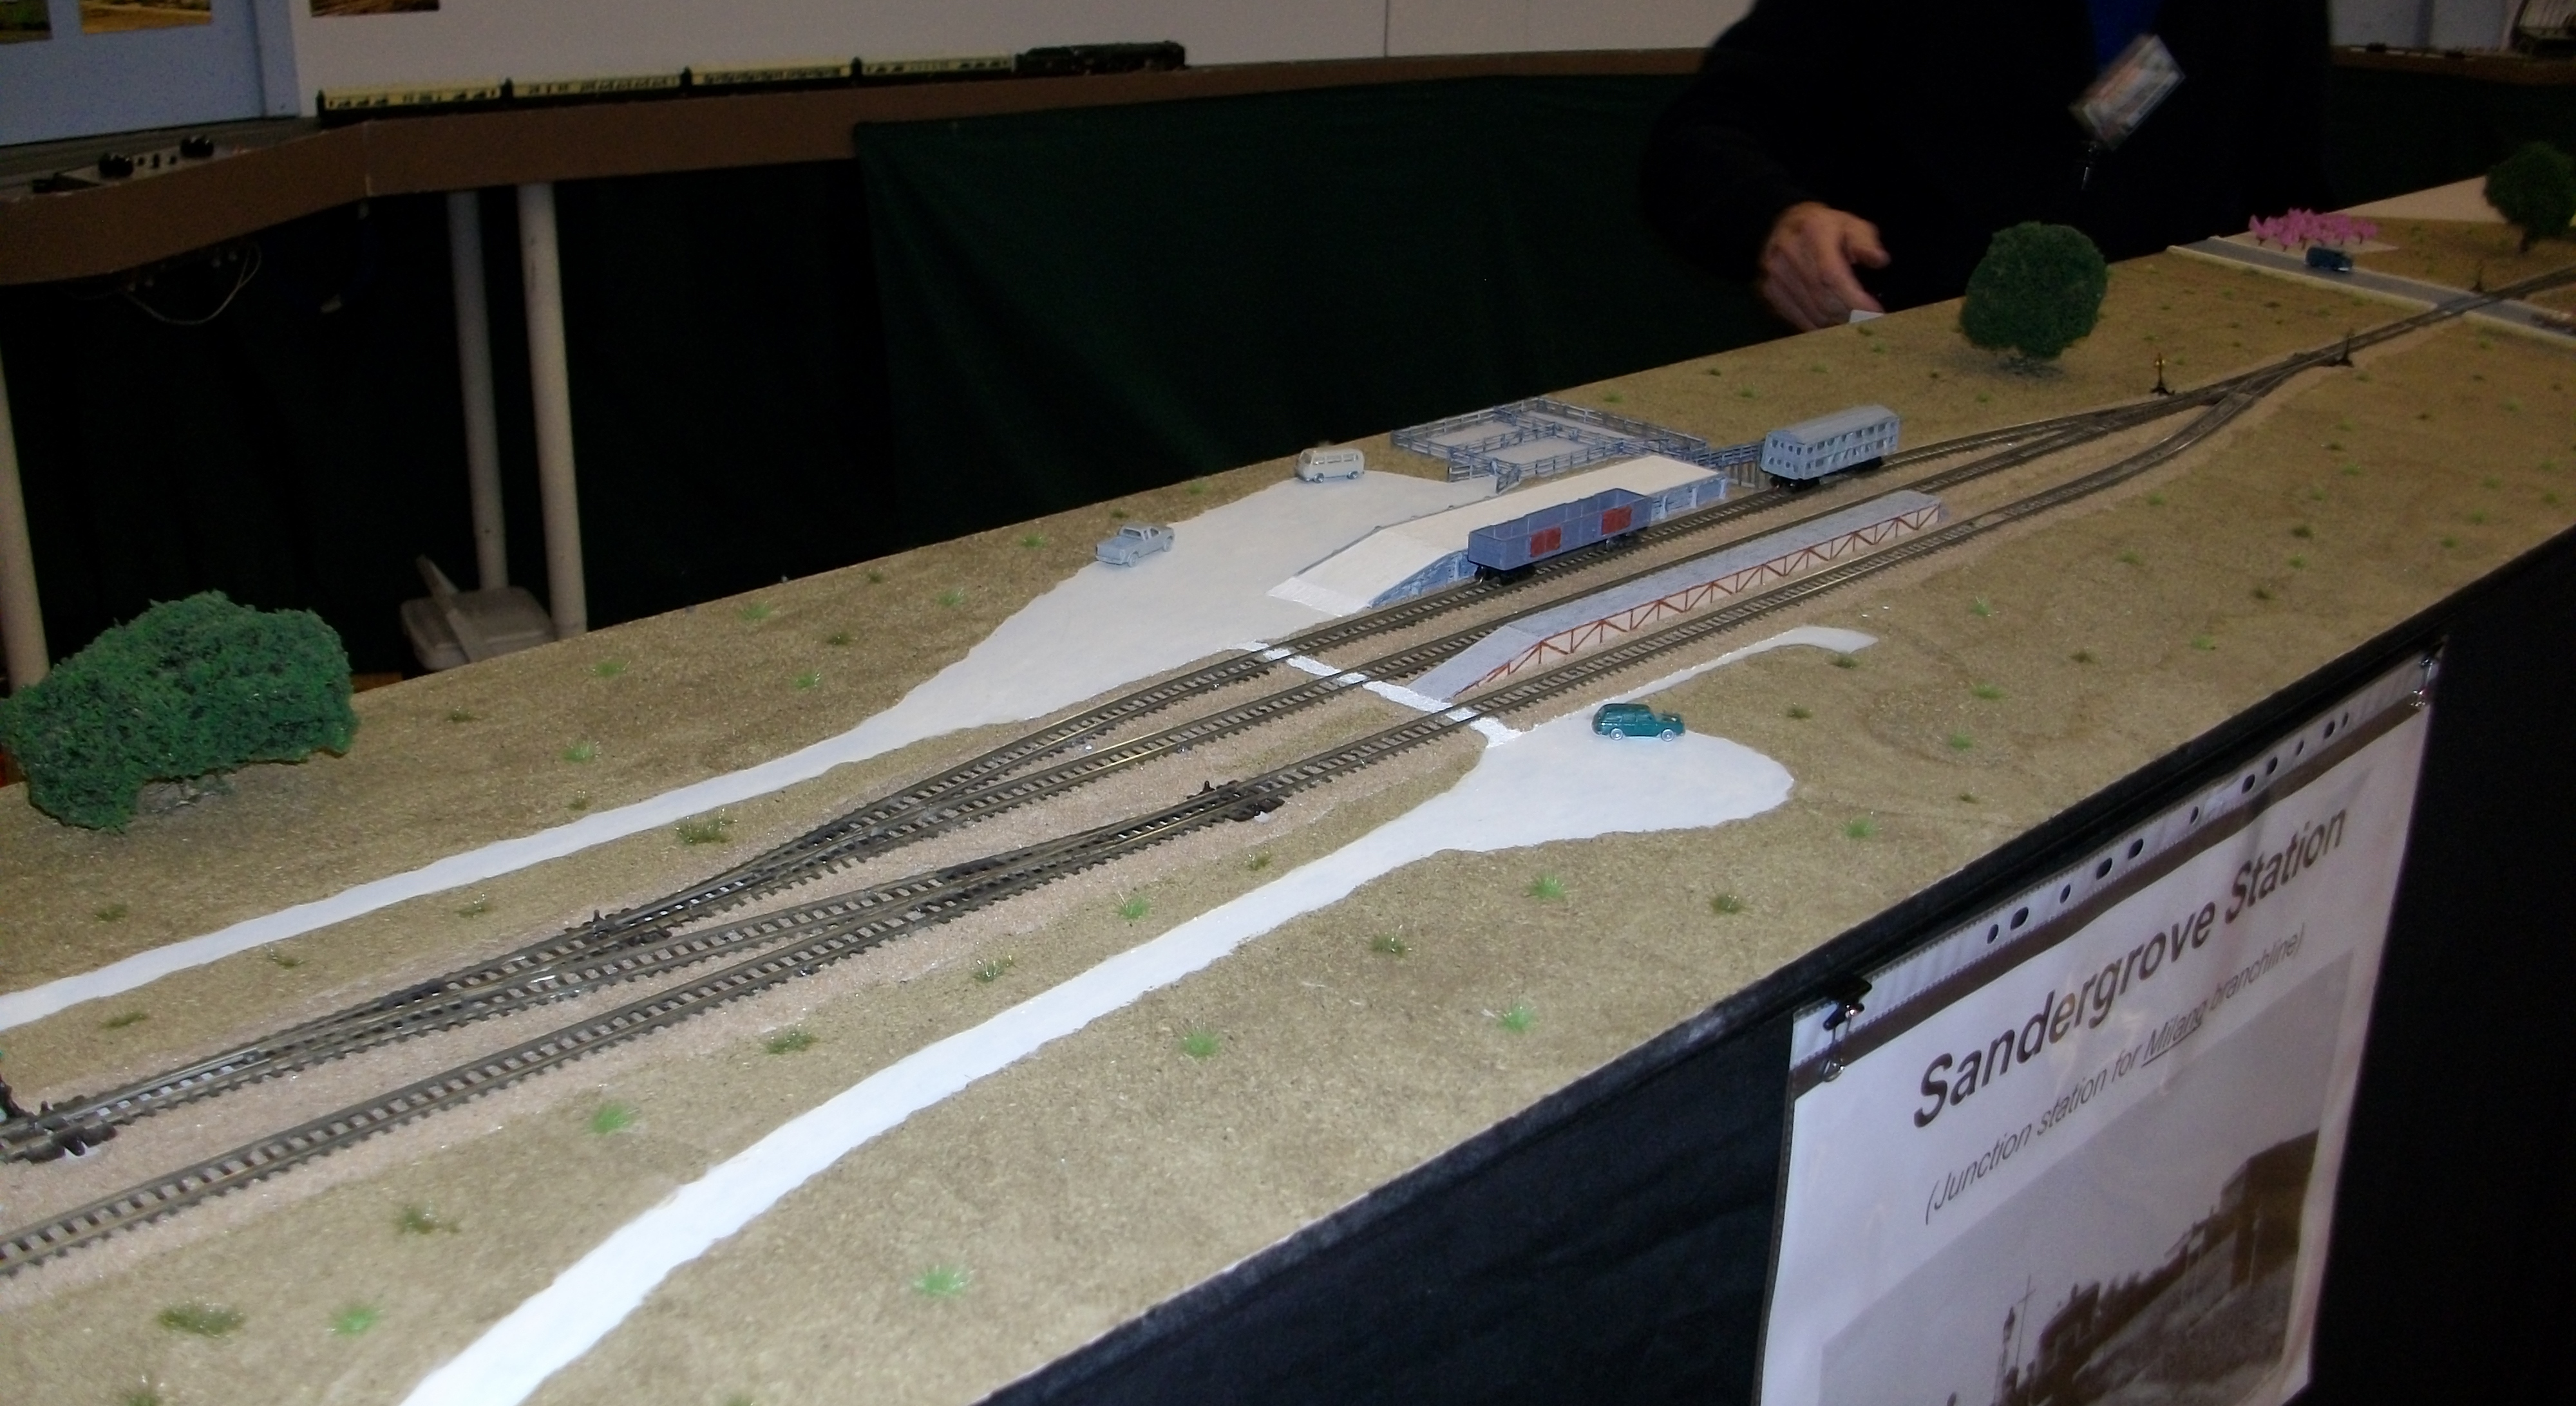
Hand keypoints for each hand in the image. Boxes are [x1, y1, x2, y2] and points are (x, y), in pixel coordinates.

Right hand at [1758, 202, 1889, 330]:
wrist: (1788, 223)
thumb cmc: (1828, 227)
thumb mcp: (1852, 226)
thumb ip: (1866, 243)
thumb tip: (1880, 261)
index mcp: (1813, 230)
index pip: (1831, 274)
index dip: (1853, 298)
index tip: (1874, 313)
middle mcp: (1787, 250)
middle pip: (1821, 297)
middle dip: (1848, 314)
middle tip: (1866, 320)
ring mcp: (1773, 271)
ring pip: (1810, 311)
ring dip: (1834, 323)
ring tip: (1852, 322)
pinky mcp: (1767, 289)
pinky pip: (1795, 317)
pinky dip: (1817, 326)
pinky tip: (1832, 324)